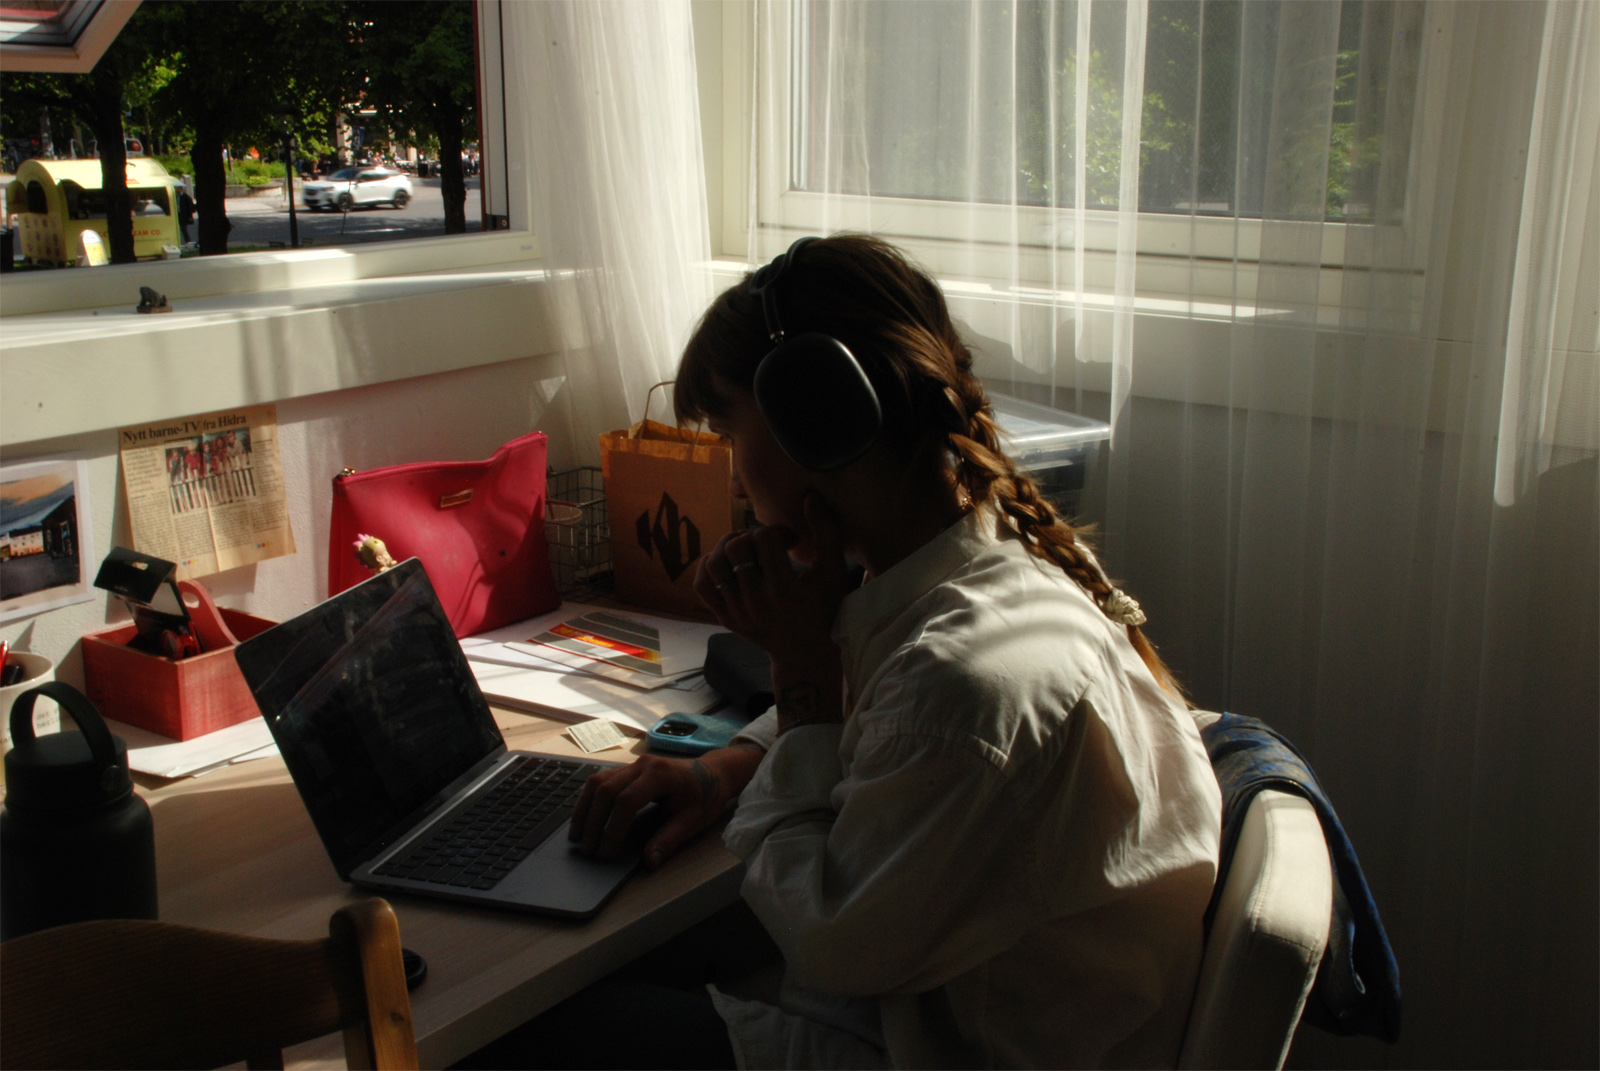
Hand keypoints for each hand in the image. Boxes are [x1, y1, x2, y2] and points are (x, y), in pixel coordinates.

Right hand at [569, 746, 763, 868]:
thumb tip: (649, 862)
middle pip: (605, 789)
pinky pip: (601, 780)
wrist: (712, 773)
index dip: (613, 828)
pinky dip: (589, 800)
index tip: (607, 852)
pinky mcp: (628, 769)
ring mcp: (633, 764)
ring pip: (597, 782)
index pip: (627, 800)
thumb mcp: (692, 821)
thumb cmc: (704, 796)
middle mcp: (643, 765)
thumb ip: (669, 840)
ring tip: (577, 836)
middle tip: (587, 850)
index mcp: (660, 775)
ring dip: (584, 809)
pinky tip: (584, 819)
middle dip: (592, 821)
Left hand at [695, 492, 849, 664]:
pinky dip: (710, 566)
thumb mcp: (835, 574)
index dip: (777, 530)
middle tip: (766, 544)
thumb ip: (827, 534)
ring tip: (746, 550)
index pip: (764, 539)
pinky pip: (702, 584)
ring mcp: (737, 612)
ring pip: (714, 563)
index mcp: (784, 590)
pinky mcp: (725, 618)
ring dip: (728, 548)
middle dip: (751, 536)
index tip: (790, 541)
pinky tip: (729, 564)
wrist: (805, 654)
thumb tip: (810, 497)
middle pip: (735, 547)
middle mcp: (756, 602)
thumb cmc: (825, 610)